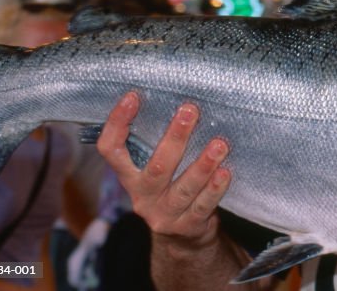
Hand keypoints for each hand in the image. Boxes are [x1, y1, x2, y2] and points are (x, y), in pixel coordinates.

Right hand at [96, 92, 230, 247]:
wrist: (181, 239)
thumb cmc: (170, 188)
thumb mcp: (157, 169)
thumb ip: (158, 142)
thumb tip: (178, 97)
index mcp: (130, 177)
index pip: (111, 150)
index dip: (117, 124)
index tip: (132, 96)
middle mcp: (143, 196)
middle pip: (157, 167)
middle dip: (175, 137)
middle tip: (190, 111)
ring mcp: (164, 214)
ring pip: (184, 188)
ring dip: (203, 165)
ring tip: (219, 144)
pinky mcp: (187, 227)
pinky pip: (202, 206)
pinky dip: (215, 189)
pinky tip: (225, 172)